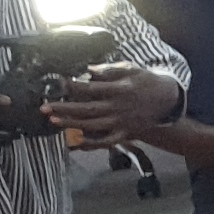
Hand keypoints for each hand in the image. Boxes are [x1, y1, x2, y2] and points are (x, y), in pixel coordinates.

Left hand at [40, 65, 179, 146]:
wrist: (168, 100)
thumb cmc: (147, 81)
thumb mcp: (132, 69)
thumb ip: (110, 70)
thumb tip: (88, 70)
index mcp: (119, 90)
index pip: (90, 89)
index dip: (72, 86)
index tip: (57, 83)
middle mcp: (118, 107)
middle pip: (86, 109)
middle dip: (64, 109)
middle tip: (45, 107)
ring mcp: (121, 122)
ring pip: (92, 125)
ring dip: (71, 124)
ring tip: (53, 120)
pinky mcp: (125, 133)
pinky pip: (107, 141)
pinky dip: (92, 144)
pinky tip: (77, 142)